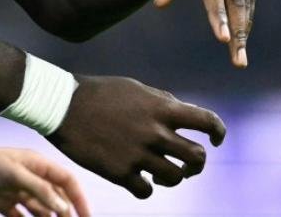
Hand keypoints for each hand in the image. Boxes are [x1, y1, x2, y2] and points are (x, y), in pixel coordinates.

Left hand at [0, 147, 89, 215]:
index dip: (79, 198)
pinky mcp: (4, 204)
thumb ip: (40, 190)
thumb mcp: (15, 174)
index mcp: (37, 164)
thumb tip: (64, 207)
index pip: (66, 180)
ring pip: (41, 210)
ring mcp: (18, 191)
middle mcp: (31, 177)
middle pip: (56, 198)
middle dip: (65, 214)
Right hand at [49, 76, 223, 199]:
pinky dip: (146, 187)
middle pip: (197, 157)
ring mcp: (138, 154)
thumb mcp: (135, 88)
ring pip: (175, 178)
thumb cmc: (99, 93)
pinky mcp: (119, 173)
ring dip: (173, 177)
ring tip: (161, 174)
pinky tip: (138, 179)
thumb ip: (161, 102)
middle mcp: (154, 132)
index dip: (218, 132)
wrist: (62, 105)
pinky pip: (146, 191)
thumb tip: (181, 113)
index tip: (216, 139)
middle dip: (197, 163)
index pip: (206, 121)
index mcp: (160, 108)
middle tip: (188, 163)